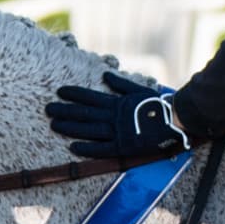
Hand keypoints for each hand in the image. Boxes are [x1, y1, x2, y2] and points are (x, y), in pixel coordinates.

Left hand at [45, 69, 190, 160]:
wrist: (176, 121)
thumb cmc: (159, 106)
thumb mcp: (139, 90)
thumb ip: (121, 84)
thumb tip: (107, 75)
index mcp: (117, 103)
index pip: (91, 97)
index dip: (74, 94)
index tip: (59, 91)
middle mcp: (114, 117)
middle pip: (85, 113)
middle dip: (65, 110)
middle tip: (48, 109)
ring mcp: (118, 132)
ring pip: (89, 130)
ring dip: (70, 127)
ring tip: (54, 125)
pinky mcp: (123, 148)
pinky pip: (101, 149)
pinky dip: (87, 148)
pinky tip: (72, 146)